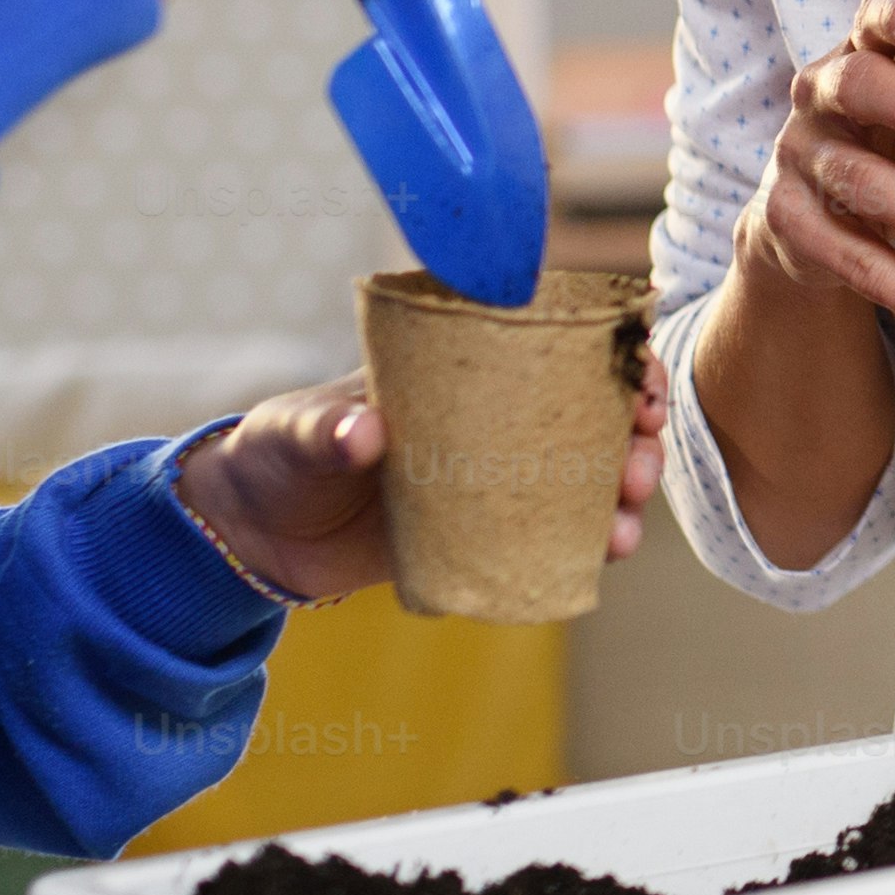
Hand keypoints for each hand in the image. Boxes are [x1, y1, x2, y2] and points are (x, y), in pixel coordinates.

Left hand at [167, 365, 676, 605]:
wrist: (253, 536)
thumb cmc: (273, 455)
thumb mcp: (293, 430)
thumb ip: (326, 429)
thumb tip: (364, 434)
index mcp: (459, 369)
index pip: (552, 344)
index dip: (613, 353)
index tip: (638, 376)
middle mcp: (491, 418)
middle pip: (591, 410)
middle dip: (637, 429)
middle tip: (641, 455)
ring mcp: (492, 477)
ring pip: (585, 473)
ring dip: (625, 488)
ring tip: (628, 515)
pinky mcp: (483, 534)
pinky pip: (553, 533)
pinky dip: (590, 540)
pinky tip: (606, 551)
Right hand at [743, 0, 894, 337]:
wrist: (804, 221)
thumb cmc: (892, 146)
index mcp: (856, 56)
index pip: (869, 20)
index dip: (894, 15)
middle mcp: (818, 100)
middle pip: (856, 89)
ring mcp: (798, 163)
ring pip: (856, 183)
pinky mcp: (792, 227)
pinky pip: (853, 261)